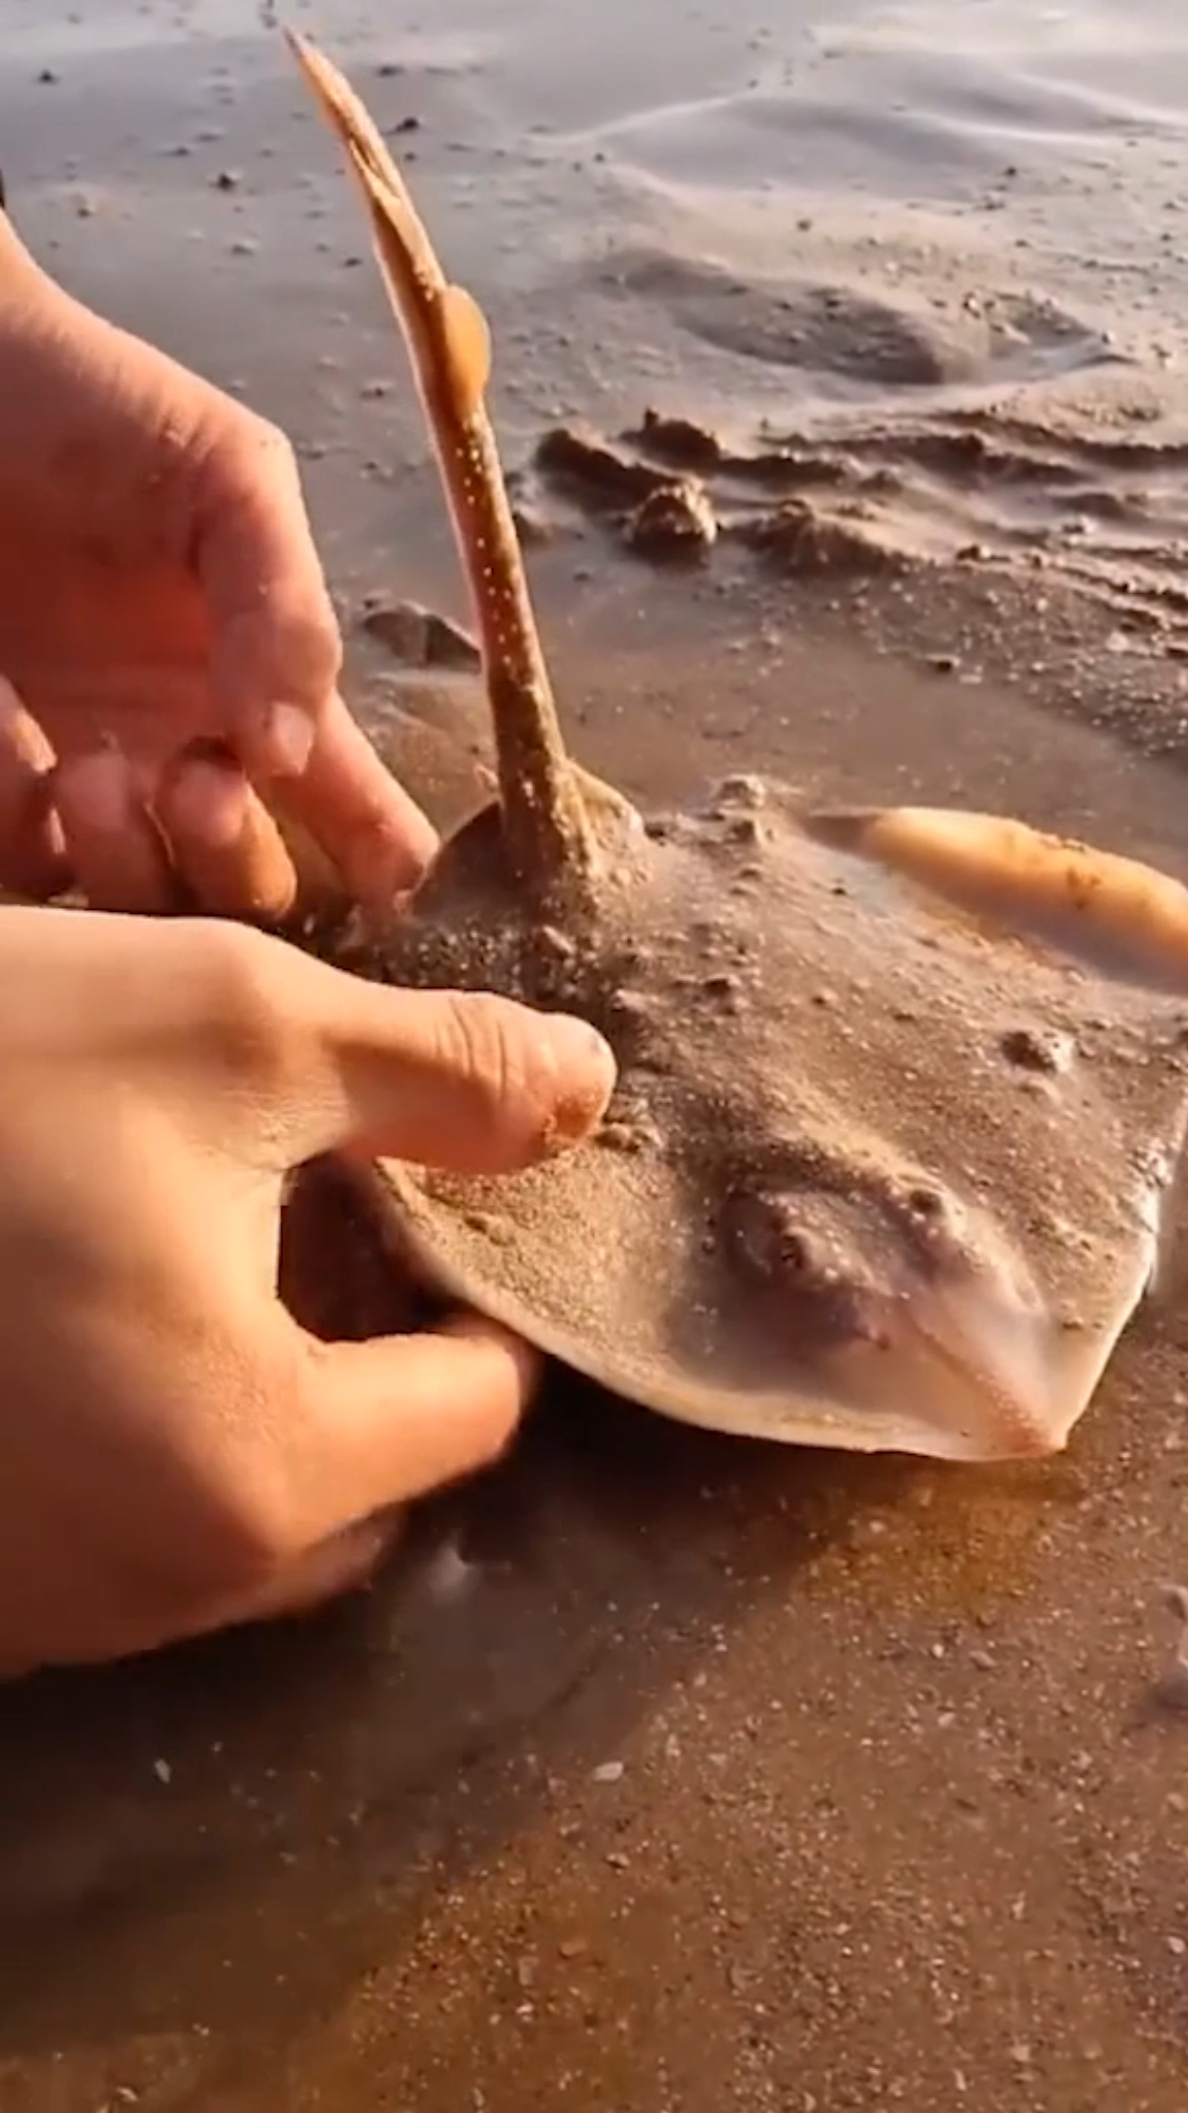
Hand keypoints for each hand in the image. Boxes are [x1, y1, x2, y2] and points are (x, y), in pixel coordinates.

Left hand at [0, 214, 437, 917]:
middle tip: (197, 784)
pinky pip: (29, 865)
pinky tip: (12, 737)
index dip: (387, 878)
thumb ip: (287, 611)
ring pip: (147, 908)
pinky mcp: (0, 782)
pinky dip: (26, 829)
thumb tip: (287, 758)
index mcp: (273, 697)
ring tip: (89, 771)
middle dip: (238, 865)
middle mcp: (192, 758)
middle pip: (257, 895)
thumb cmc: (97, 412)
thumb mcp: (234, 480)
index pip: (363, 825)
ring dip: (134, 866)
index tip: (381, 891)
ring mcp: (93, 780)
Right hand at [0, 905, 614, 1673]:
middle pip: (366, 1485)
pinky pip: (117, 1529)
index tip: (443, 1192)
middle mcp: (150, 1586)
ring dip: (265, 1391)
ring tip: (208, 1240)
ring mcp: (38, 1607)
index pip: (474, 1410)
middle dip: (377, 1348)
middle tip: (326, 1209)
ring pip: (238, 1514)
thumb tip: (582, 1087)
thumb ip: (441, 1073)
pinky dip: (149, 1431)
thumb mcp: (232, 1026)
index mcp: (253, 1469)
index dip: (484, 1286)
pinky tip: (92, 1299)